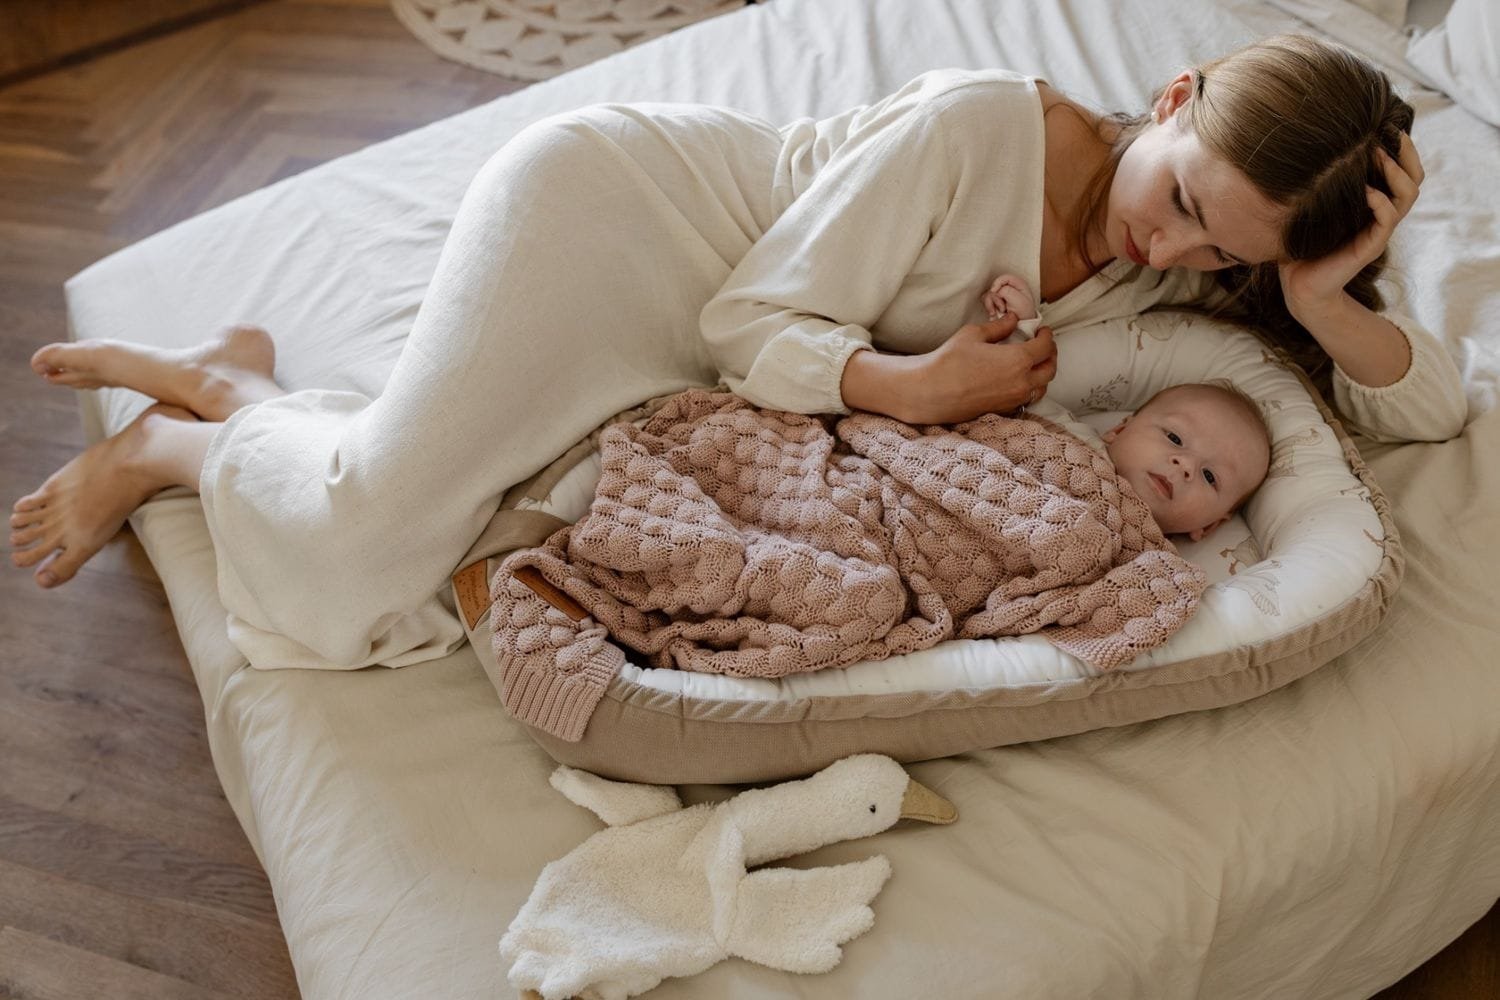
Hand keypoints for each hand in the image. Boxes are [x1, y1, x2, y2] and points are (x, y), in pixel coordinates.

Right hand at [905, 317, 1056, 423]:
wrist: (930, 392)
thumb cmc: (949, 361)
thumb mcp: (973, 335)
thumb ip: (998, 327)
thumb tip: (1012, 320)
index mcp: (1018, 360)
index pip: (1045, 347)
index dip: (1047, 336)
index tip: (1043, 331)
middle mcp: (1021, 382)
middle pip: (1050, 369)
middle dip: (1050, 355)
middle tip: (1043, 346)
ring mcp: (1013, 399)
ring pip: (1042, 388)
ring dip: (1042, 374)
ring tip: (1034, 364)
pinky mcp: (1003, 410)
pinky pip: (1027, 399)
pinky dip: (1030, 388)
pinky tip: (1019, 381)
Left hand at [1279, 132, 1422, 323]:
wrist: (1299, 287)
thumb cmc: (1301, 246)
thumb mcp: (1311, 209)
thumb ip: (1316, 185)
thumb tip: (1303, 151)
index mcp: (1373, 205)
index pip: (1402, 173)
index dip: (1402, 151)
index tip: (1387, 127)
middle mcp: (1381, 216)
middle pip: (1414, 180)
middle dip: (1407, 155)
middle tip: (1392, 135)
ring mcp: (1378, 231)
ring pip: (1408, 197)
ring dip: (1395, 173)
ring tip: (1379, 156)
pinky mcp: (1371, 246)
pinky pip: (1387, 219)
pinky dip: (1380, 202)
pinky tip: (1365, 191)